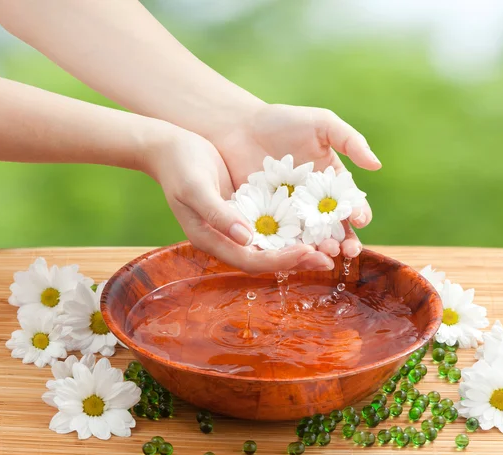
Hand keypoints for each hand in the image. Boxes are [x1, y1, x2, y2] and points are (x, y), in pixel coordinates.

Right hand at [143, 125, 332, 273]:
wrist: (171, 147)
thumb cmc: (180, 166)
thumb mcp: (195, 188)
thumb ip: (218, 213)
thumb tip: (245, 238)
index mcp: (212, 239)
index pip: (251, 260)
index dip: (280, 260)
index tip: (307, 252)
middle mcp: (227, 238)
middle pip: (266, 258)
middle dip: (298, 259)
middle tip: (330, 257)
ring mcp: (237, 226)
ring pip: (273, 244)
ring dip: (301, 246)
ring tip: (331, 245)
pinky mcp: (246, 210)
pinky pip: (273, 224)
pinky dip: (294, 227)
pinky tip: (316, 221)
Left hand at [213, 103, 380, 258]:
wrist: (239, 128)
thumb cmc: (283, 122)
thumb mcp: (321, 124)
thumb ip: (350, 141)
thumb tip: (377, 165)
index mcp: (333, 184)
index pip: (352, 204)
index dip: (359, 213)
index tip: (360, 218)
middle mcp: (315, 205)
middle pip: (335, 229)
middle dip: (343, 242)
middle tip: (345, 250)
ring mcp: (291, 216)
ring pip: (310, 240)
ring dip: (319, 250)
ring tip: (322, 253)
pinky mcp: (266, 223)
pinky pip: (280, 240)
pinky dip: (287, 250)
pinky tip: (292, 254)